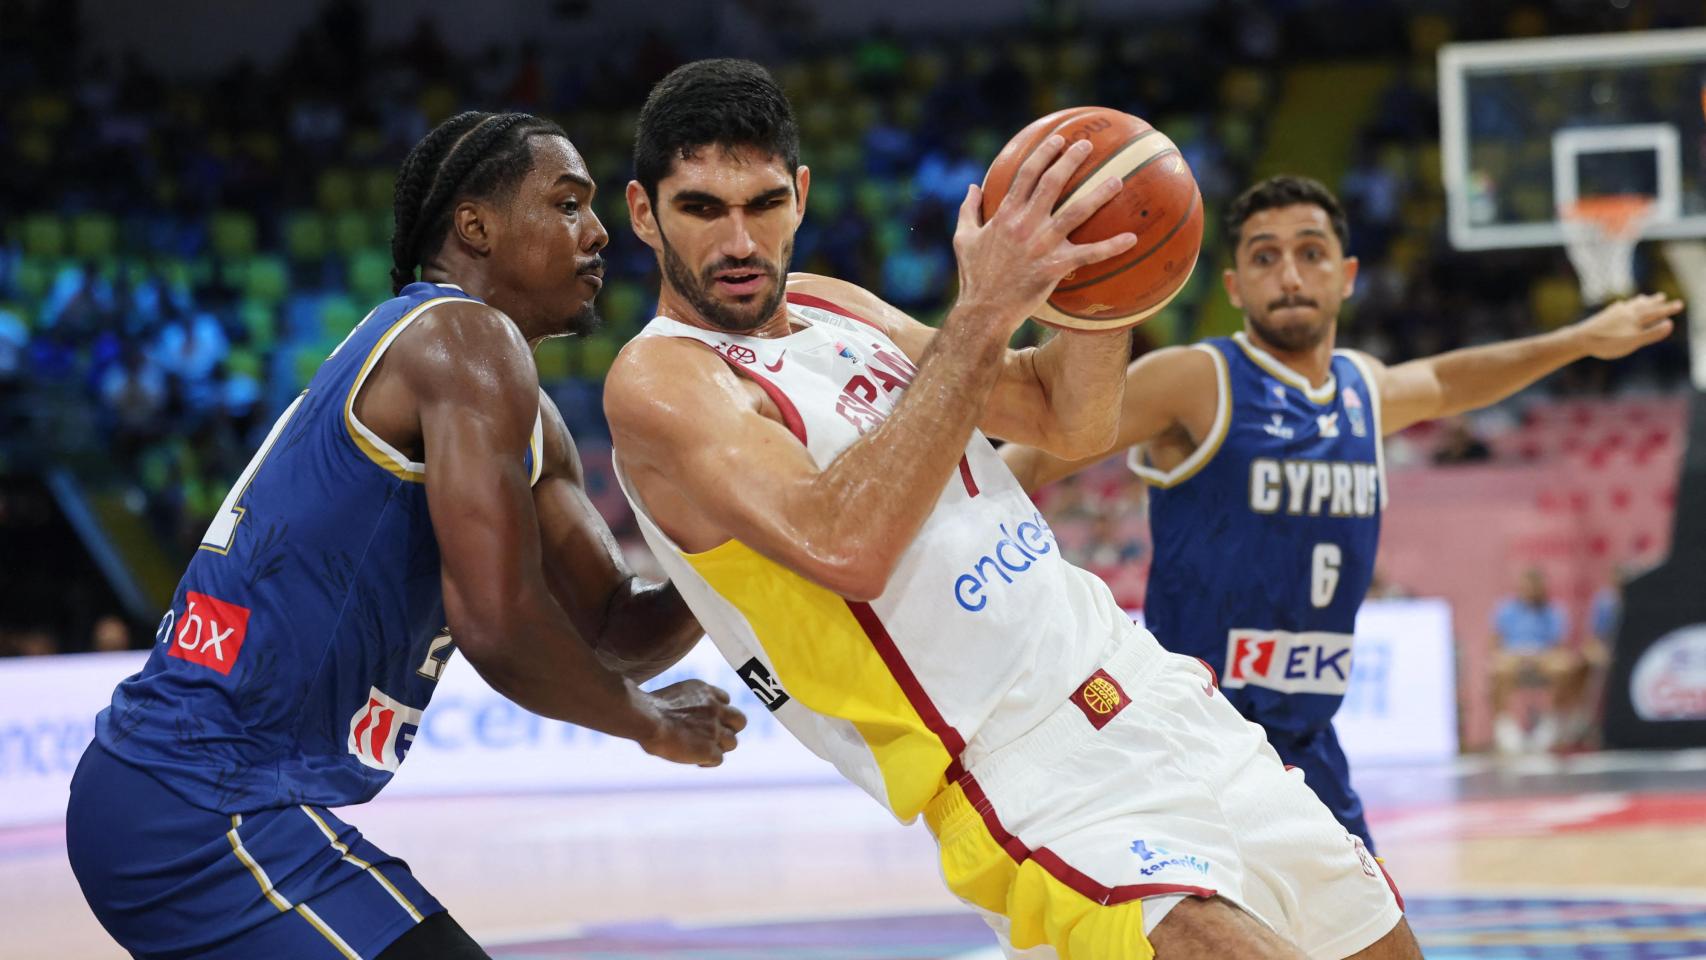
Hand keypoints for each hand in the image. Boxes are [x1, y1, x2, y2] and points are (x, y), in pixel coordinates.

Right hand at [636, 679, 747, 766]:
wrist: (646, 718)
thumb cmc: (647, 708)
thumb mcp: (672, 695)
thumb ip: (687, 704)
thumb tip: (682, 717)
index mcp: (705, 690)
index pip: (725, 700)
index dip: (718, 712)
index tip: (703, 720)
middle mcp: (715, 708)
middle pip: (739, 721)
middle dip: (729, 729)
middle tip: (712, 737)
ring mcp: (714, 729)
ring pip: (732, 742)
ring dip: (719, 747)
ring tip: (700, 750)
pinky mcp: (710, 749)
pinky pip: (719, 759)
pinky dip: (708, 762)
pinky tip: (696, 761)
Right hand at [951, 135, 1138, 339]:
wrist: (983, 310)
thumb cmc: (974, 276)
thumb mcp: (963, 239)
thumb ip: (968, 210)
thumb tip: (971, 187)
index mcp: (1005, 215)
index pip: (1025, 175)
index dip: (1043, 154)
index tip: (1057, 139)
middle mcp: (1025, 224)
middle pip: (1052, 183)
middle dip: (1071, 160)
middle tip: (1087, 145)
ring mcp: (1042, 244)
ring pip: (1076, 212)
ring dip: (1098, 194)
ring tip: (1117, 180)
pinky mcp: (1055, 266)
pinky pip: (1089, 254)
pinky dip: (1111, 246)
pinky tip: (1132, 238)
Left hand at [1573, 293, 1683, 359]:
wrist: (1580, 339)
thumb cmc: (1608, 343)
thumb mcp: (1633, 341)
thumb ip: (1652, 333)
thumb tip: (1670, 324)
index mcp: (1635, 318)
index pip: (1656, 312)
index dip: (1668, 309)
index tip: (1679, 304)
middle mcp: (1625, 312)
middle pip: (1643, 305)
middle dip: (1654, 302)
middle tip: (1662, 296)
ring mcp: (1613, 312)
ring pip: (1630, 305)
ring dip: (1639, 301)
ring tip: (1643, 297)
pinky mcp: (1603, 316)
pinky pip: (1617, 307)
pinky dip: (1623, 305)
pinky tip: (1619, 304)